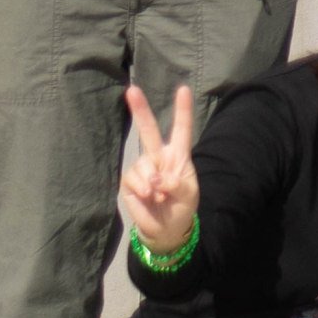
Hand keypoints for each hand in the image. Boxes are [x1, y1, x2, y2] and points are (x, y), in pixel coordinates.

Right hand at [118, 83, 199, 249]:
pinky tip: (148, 197)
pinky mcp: (129, 181)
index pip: (181, 130)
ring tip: (159, 196)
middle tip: (132, 90)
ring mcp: (143, 168)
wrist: (166, 228)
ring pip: (142, 163)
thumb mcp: (188, 194)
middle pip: (148, 131)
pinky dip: (142, 188)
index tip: (184, 89)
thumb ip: (176, 184)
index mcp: (178, 155)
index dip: (182, 110)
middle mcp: (159, 156)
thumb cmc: (182, 206)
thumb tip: (156, 179)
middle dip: (140, 110)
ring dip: (151, 182)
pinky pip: (133, 178)